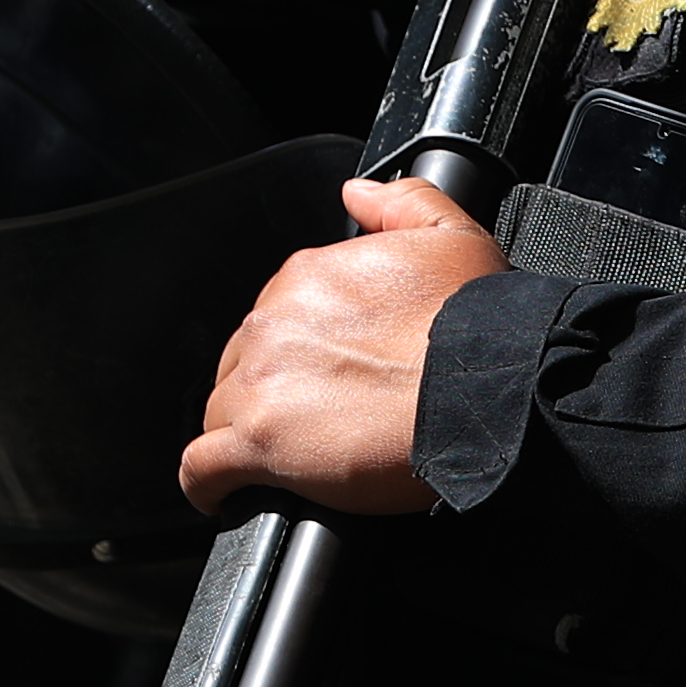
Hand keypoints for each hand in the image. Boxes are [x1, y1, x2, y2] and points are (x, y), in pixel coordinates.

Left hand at [179, 176, 506, 518]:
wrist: (484, 395)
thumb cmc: (477, 329)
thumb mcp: (455, 239)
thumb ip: (402, 204)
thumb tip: (357, 191)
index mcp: (308, 278)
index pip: (275, 320)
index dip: (300, 352)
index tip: (329, 375)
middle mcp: (272, 324)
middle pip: (242, 365)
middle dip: (271, 393)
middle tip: (319, 422)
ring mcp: (258, 384)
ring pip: (221, 413)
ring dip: (246, 435)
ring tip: (287, 462)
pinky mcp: (255, 443)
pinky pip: (201, 469)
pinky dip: (208, 485)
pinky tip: (226, 495)